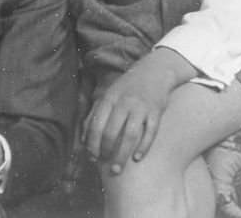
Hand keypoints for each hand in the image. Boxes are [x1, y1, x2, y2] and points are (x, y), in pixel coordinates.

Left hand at [82, 49, 189, 172]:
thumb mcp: (108, 95)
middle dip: (105, 152)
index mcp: (109, 99)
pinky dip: (143, 147)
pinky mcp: (156, 112)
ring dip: (122, 154)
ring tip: (117, 169)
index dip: (92, 143)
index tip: (91, 157)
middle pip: (111, 131)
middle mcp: (123, 103)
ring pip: (129, 135)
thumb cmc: (127, 87)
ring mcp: (141, 108)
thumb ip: (96, 113)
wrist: (154, 72)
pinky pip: (150, 133)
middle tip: (104, 166)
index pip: (96, 124)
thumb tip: (84, 137)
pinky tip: (137, 158)